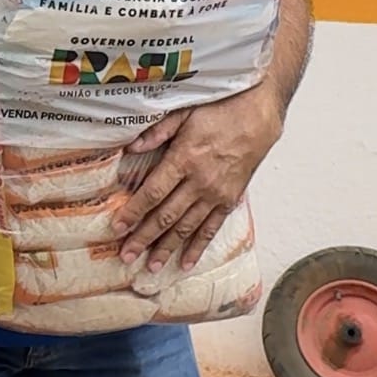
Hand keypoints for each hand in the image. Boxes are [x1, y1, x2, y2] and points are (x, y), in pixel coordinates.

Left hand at [115, 85, 283, 272]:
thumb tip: (129, 147)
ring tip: (150, 267)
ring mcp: (216, 194)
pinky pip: (211, 228)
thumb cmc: (219, 109)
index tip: (117, 227)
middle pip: (166, 216)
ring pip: (187, 227)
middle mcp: (200, 182)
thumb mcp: (183, 113)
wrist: (259, 114)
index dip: (133, 212)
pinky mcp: (230, 199)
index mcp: (184, 160)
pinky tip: (186, 262)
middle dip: (144, 238)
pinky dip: (198, 246)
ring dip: (167, 248)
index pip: (152, 193)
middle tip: (126, 255)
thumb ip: (156, 132)